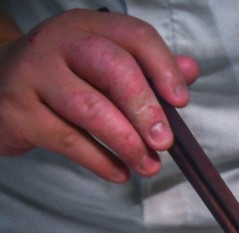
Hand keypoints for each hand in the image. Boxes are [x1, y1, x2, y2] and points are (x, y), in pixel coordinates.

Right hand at [0, 9, 197, 181]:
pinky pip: (67, 140)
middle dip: (146, 109)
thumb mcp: (104, 64)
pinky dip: (100, 160)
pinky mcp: (19, 110)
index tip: (181, 103)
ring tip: (148, 165)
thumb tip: (191, 70)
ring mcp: (34, 74)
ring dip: (127, 143)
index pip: (135, 37)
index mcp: (88, 27)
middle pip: (113, 69)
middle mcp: (58, 43)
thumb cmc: (64, 78)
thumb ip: (148, 68)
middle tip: (165, 143)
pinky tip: (119, 172)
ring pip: (90, 108)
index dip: (164, 69)